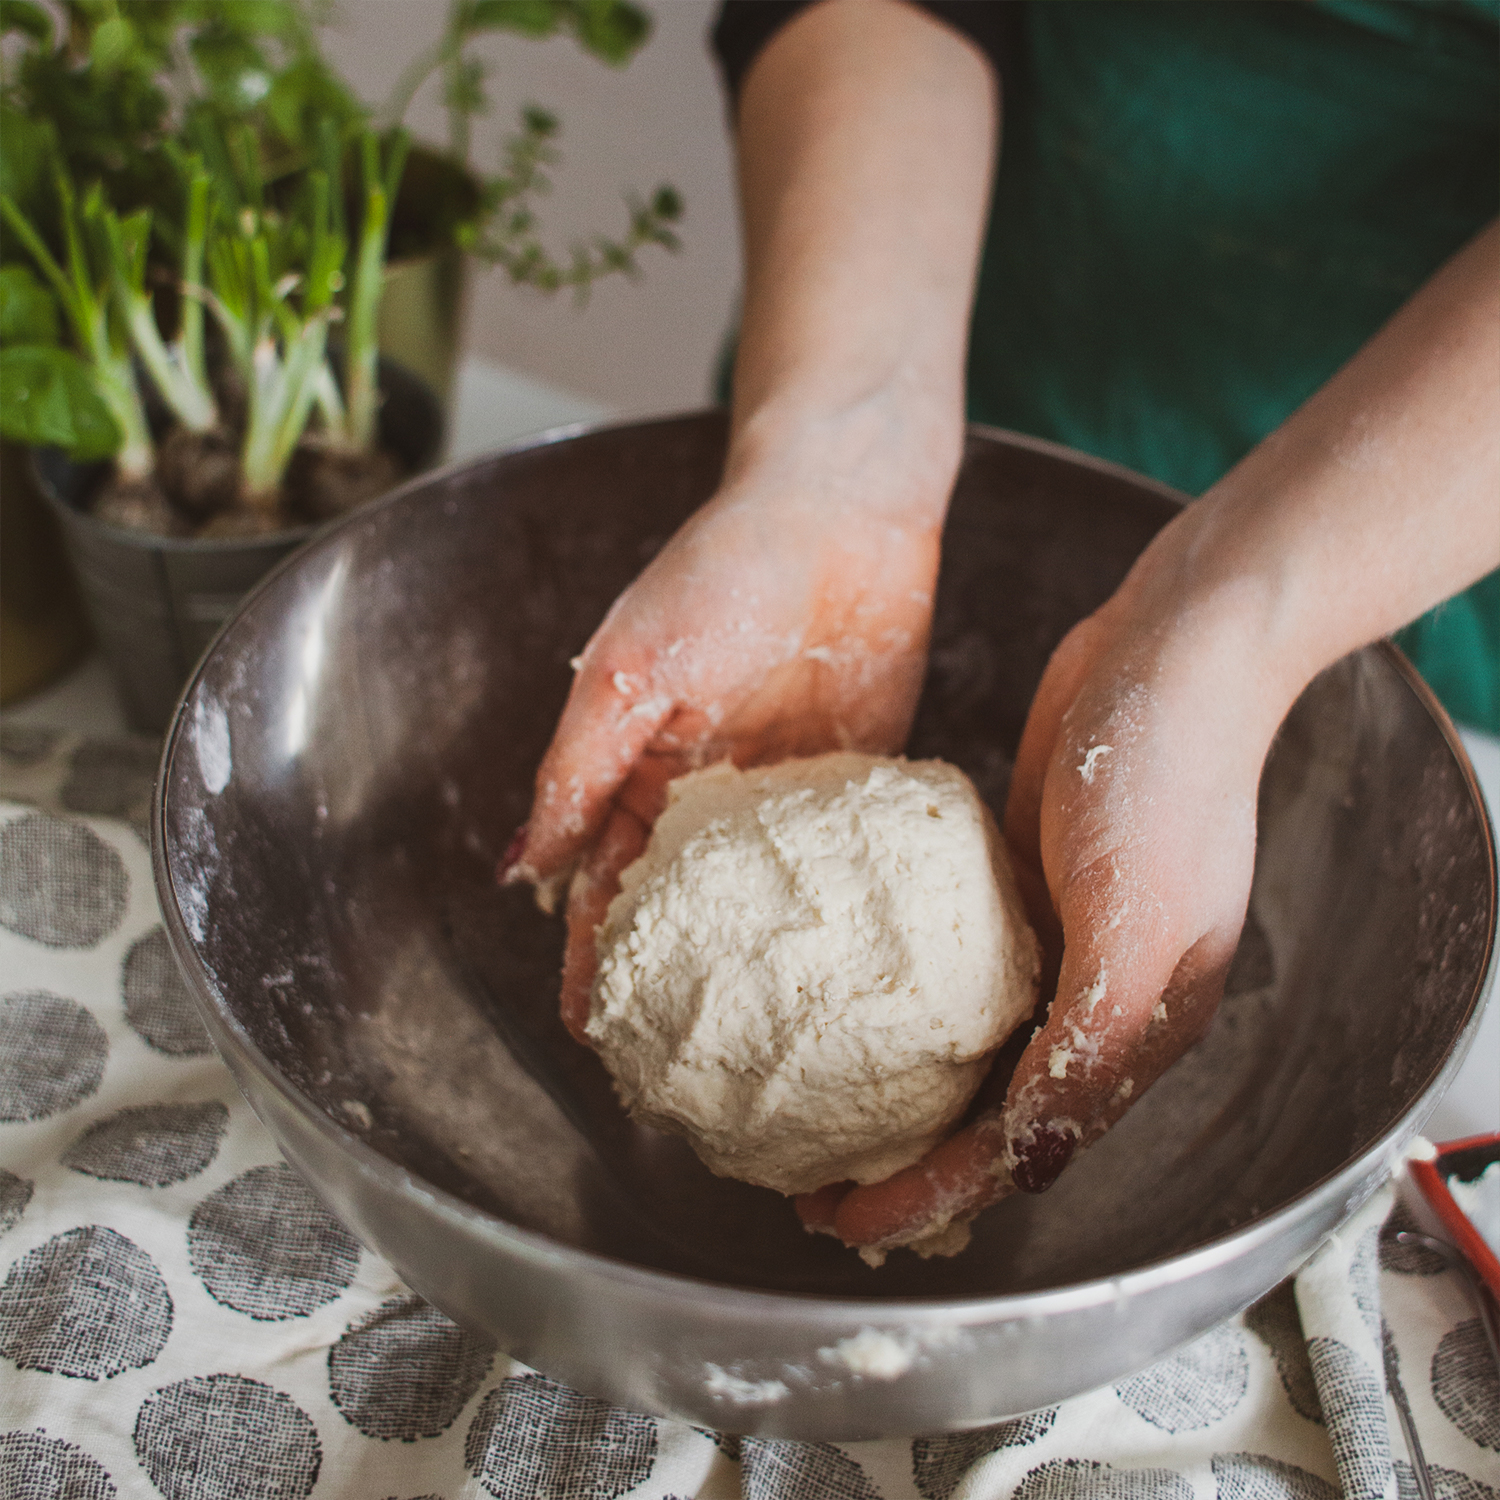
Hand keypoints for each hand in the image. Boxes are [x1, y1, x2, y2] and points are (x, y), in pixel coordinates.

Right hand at [506, 410, 956, 1041]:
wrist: (839, 511)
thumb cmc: (723, 570)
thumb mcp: (631, 669)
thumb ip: (580, 767)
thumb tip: (526, 869)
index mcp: (640, 769)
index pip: (606, 884)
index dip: (594, 958)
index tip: (590, 1034)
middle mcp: (706, 794)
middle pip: (682, 910)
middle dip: (673, 983)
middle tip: (678, 1065)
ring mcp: (781, 793)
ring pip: (759, 901)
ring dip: (753, 966)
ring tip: (761, 1042)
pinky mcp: (850, 781)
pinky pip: (838, 863)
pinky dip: (833, 915)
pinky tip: (844, 969)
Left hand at [818, 503, 1294, 1254]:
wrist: (1174, 647)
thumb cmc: (1169, 777)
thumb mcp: (1140, 922)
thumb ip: (1094, 1045)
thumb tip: (1029, 1154)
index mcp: (1135, 1027)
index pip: (1018, 1148)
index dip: (929, 1196)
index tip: (843, 1219)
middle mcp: (1096, 999)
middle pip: (989, 1114)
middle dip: (904, 1162)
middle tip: (811, 1183)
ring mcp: (1055, 938)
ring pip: (966, 1047)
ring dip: (897, 1090)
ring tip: (814, 1110)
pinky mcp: (1018, 882)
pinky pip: (952, 964)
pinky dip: (899, 998)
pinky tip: (841, 995)